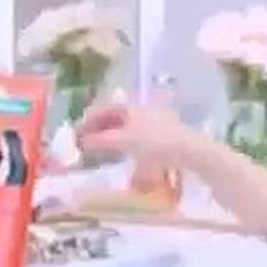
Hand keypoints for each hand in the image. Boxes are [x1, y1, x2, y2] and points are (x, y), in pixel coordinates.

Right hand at [75, 100, 198, 172]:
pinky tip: (129, 158)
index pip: (104, 109)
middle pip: (116, 118)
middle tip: (88, 144)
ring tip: (106, 151)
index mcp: (132, 107)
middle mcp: (143, 111)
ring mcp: (157, 122)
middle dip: (100, 130)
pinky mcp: (166, 136)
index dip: (88, 121)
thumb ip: (100, 141)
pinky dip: (129, 146)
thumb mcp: (123, 141)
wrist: (189, 150)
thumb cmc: (154, 142)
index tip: (76, 134)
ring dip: (115, 139)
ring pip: (129, 129)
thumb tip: (82, 141)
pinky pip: (141, 139)